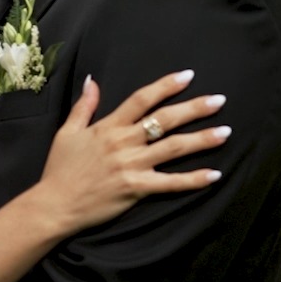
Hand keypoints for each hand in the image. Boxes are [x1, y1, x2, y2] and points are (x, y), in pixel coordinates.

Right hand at [34, 72, 228, 231]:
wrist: (55, 205)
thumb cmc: (59, 169)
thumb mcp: (67, 132)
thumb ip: (84, 106)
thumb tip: (92, 80)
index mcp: (108, 126)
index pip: (142, 99)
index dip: (166, 86)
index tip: (188, 76)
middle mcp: (124, 142)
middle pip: (165, 120)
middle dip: (194, 109)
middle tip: (219, 101)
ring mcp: (132, 166)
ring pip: (174, 147)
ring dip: (202, 139)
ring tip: (225, 132)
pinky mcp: (136, 189)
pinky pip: (171, 183)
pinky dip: (193, 180)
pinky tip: (214, 175)